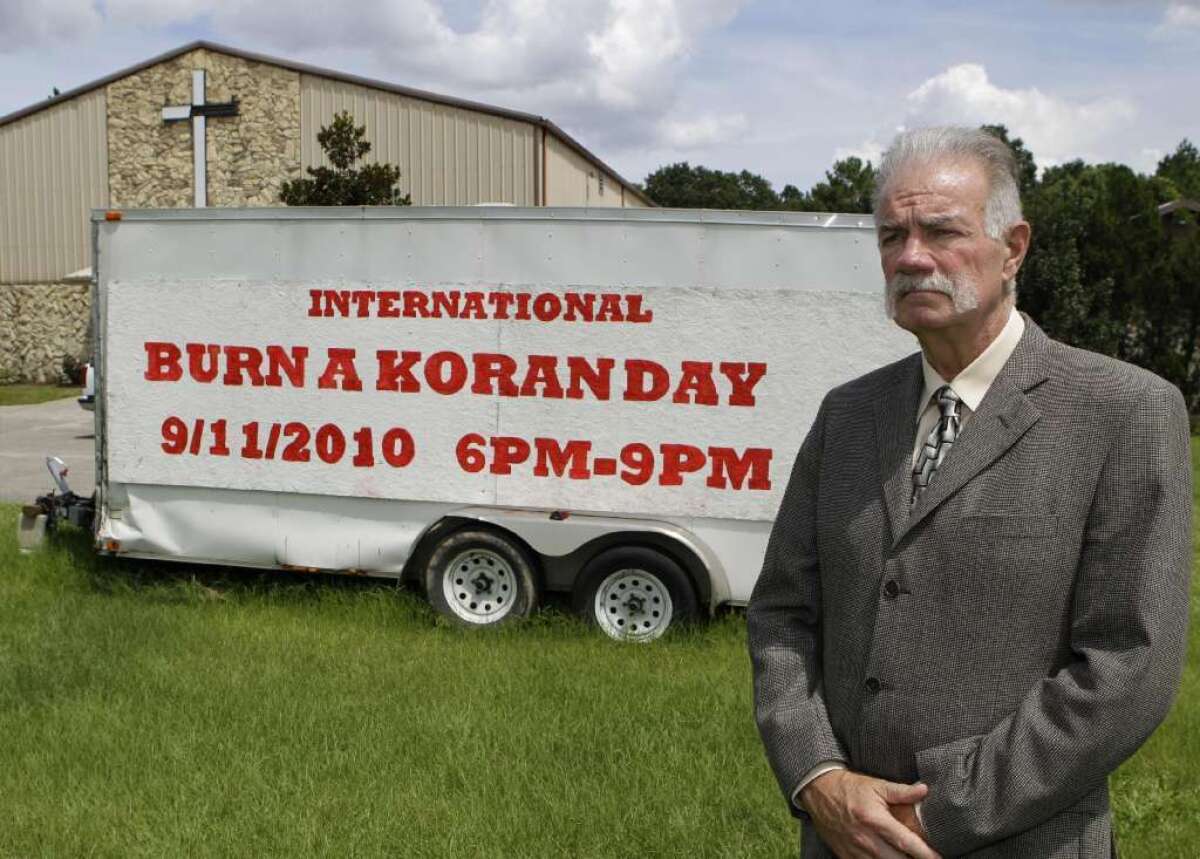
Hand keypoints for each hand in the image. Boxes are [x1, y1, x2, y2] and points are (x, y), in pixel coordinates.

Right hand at [800, 769, 939, 858]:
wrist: (818, 792)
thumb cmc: (850, 787)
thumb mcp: (876, 784)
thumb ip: (901, 791)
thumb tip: (924, 790)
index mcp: (875, 820)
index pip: (907, 843)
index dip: (926, 854)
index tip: (939, 858)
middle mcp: (866, 840)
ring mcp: (855, 851)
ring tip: (909, 858)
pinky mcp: (846, 857)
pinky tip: (888, 858)